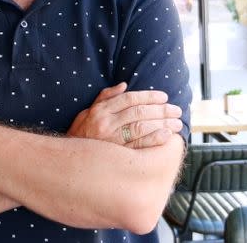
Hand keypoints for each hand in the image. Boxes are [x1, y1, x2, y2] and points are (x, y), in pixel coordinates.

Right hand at [67, 82, 181, 148]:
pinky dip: (154, 140)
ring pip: (141, 128)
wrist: (70, 161)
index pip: (129, 99)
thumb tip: (124, 85)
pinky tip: (167, 136)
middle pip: (139, 112)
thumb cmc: (81, 134)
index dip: (149, 96)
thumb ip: (105, 97)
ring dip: (162, 124)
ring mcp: (111, 141)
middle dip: (161, 110)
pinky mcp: (117, 156)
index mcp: (100, 111)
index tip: (164, 97)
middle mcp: (106, 124)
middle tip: (177, 110)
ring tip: (177, 123)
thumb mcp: (87, 112)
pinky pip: (139, 146)